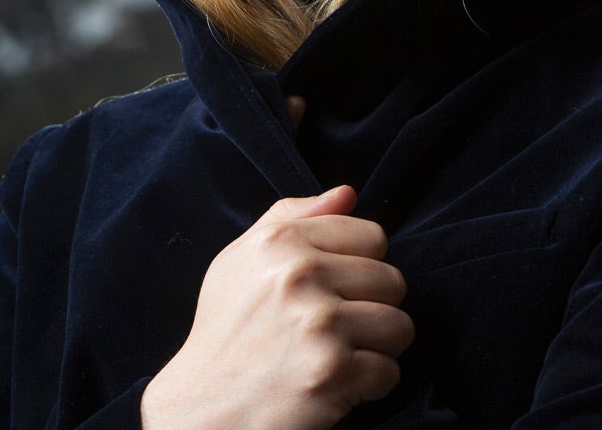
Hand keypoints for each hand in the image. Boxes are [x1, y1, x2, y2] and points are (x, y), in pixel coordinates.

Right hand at [140, 184, 413, 429]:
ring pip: (399, 326)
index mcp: (279, 241)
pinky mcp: (333, 370)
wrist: (202, 409)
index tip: (334, 289)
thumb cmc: (225, 334)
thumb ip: (291, 218)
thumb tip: (347, 193)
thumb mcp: (240, 262)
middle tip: (334, 330)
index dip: (359, 267)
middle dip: (372, 309)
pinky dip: (368, 386)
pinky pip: (389, 371)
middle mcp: (299, 274)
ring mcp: (318, 322)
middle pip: (392, 281)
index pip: (371, 236)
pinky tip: (332, 384)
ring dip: (375, 349)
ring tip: (337, 355)